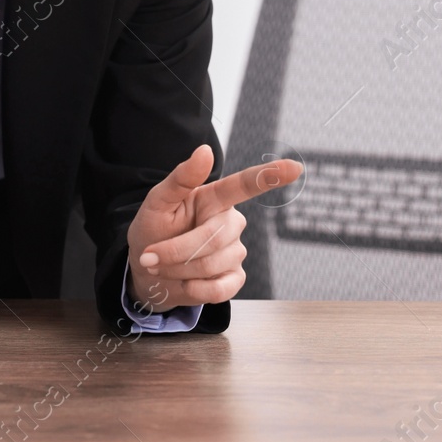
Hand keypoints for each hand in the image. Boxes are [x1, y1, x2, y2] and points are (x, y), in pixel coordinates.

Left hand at [125, 144, 302, 313]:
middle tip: (150, 256)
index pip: (245, 185)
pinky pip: (220, 289)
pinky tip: (184, 282)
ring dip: (179, 270)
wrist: (146, 271)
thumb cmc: (153, 231)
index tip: (294, 168)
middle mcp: (231, 222)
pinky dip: (194, 290)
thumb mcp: (157, 202)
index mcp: (215, 198)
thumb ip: (181, 178)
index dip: (270, 177)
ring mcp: (236, 251)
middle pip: (215, 237)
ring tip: (164, 266)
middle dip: (177, 250)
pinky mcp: (234, 278)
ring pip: (213, 264)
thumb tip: (205, 151)